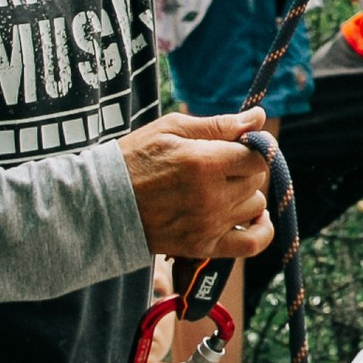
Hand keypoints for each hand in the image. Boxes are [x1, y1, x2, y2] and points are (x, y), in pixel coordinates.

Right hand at [120, 111, 274, 262]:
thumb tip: (259, 116)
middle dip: (244, 168)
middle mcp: (211, 197)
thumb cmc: (135, 159)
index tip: (238, 145)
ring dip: (245, 195)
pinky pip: (253, 243)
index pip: (258, 156)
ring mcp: (208, 225)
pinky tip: (251, 217)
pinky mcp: (203, 247)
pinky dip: (260, 230)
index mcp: (204, 163)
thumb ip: (219, 125)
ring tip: (220, 189)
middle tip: (219, 165)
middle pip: (257, 179)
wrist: (101, 204)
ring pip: (255, 206)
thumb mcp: (172, 129)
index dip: (253, 147)